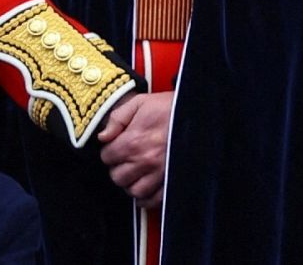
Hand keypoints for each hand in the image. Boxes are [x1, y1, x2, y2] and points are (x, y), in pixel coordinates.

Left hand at [97, 90, 171, 206]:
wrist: (199, 114)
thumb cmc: (170, 108)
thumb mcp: (140, 103)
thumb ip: (117, 118)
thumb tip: (103, 136)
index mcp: (133, 141)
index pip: (107, 157)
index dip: (109, 152)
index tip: (115, 148)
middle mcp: (145, 161)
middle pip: (118, 177)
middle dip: (118, 169)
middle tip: (124, 161)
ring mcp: (160, 173)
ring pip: (134, 191)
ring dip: (131, 184)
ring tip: (134, 174)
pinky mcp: (172, 181)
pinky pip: (154, 200)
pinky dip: (147, 198)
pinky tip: (145, 188)